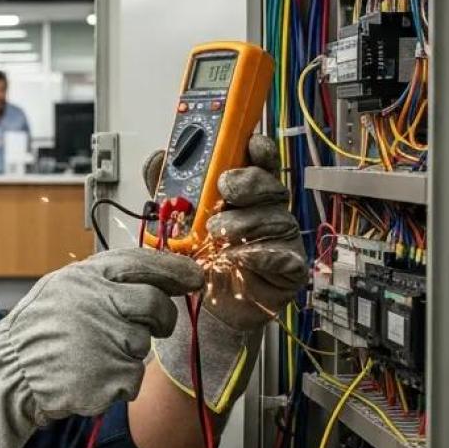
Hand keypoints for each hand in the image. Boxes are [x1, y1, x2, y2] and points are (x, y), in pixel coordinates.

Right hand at [2, 248, 204, 420]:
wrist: (10, 373)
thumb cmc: (37, 331)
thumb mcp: (61, 288)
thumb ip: (103, 280)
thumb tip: (155, 278)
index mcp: (85, 278)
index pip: (141, 263)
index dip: (174, 269)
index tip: (195, 277)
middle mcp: (98, 303)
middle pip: (155, 304)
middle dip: (163, 318)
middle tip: (158, 326)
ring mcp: (105, 340)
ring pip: (142, 345)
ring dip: (126, 353)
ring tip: (90, 356)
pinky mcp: (111, 376)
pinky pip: (132, 378)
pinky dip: (116, 382)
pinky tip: (88, 376)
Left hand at [144, 132, 306, 411]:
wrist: (199, 304)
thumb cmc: (193, 256)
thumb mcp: (171, 215)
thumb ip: (166, 184)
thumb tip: (160, 156)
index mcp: (244, 192)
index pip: (260, 161)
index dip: (258, 148)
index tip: (248, 143)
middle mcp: (266, 210)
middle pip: (272, 185)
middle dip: (249, 182)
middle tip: (225, 189)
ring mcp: (280, 239)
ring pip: (276, 219)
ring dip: (243, 222)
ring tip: (215, 233)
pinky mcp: (287, 269)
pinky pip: (283, 257)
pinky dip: (259, 255)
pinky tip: (238, 257)